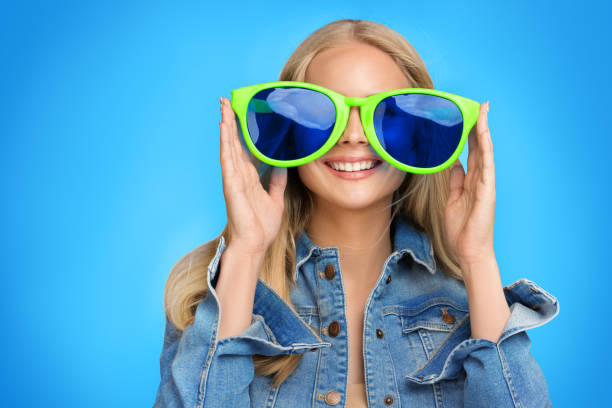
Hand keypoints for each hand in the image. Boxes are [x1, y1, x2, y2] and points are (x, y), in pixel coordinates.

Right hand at [219, 96, 287, 255]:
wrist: (255, 244)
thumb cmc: (262, 226)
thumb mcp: (276, 198)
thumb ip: (278, 181)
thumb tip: (282, 165)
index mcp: (250, 177)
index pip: (245, 148)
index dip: (242, 131)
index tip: (240, 113)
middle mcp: (240, 174)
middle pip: (234, 142)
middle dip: (231, 121)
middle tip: (227, 100)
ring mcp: (233, 178)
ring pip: (229, 145)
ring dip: (226, 125)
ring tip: (223, 105)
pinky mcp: (230, 184)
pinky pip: (227, 158)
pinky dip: (225, 141)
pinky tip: (223, 126)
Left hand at [443, 101, 494, 267]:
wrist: (469, 250)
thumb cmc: (461, 228)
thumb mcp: (452, 199)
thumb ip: (455, 181)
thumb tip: (454, 164)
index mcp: (472, 180)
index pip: (472, 151)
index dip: (470, 133)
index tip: (468, 116)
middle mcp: (481, 179)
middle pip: (480, 147)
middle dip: (478, 126)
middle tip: (478, 105)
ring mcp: (485, 184)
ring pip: (485, 152)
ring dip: (484, 131)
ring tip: (483, 111)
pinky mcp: (487, 191)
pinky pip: (486, 166)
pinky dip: (486, 149)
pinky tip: (484, 135)